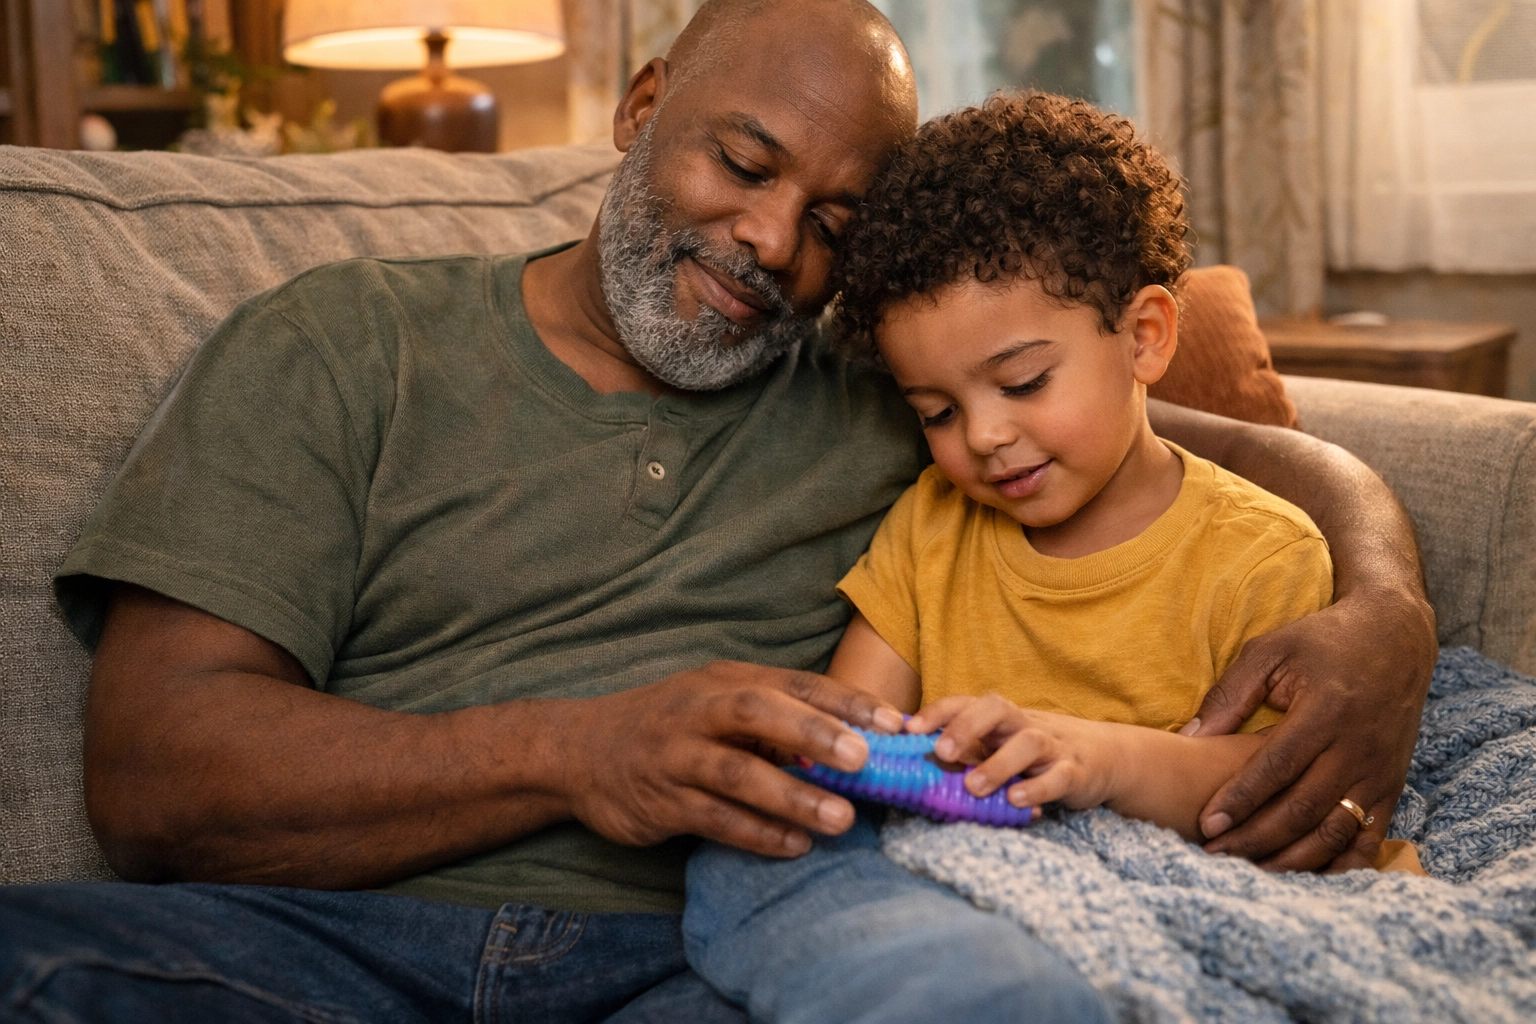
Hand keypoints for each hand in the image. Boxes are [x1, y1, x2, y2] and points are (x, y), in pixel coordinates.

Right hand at [558, 661, 904, 857]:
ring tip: (840, 819)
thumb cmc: (668, 725)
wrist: (579, 751)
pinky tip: (794, 846)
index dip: (845, 700)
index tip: (894, 722)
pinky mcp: (659, 801)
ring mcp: (676, 756)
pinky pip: (714, 818)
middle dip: (814, 733)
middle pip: (760, 712)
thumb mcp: (714, 701)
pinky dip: (756, 833)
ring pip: (738, 773)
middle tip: (863, 758)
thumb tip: (855, 737)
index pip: (792, 683)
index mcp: (723, 680)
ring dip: (792, 796)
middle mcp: (699, 711)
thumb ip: (774, 715)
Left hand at [909, 695, 1115, 811]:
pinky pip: (1058, 776)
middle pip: (997, 708)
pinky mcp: (1075, 772)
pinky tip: (1015, 801)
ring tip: (973, 787)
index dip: (938, 712)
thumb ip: (967, 754)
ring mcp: (1053, 746)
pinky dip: (1037, 788)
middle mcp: (1025, 724)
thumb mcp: (1001, 748)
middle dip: (966, 726)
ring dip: (998, 764)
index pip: (967, 702)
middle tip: (941, 752)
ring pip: (1028, 742)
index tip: (909, 730)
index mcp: (1001, 718)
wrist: (1105, 757)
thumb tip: (916, 767)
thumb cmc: (1036, 756)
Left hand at [1190, 589, 1434, 870]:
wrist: (1396, 637)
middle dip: (1256, 838)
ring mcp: (1379, 772)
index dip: (1241, 799)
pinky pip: (1368, 837)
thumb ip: (1229, 695)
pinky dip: (1340, 864)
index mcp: (1325, 713)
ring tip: (1251, 871)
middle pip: (1303, 809)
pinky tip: (1307, 877)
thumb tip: (1189, 739)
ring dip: (1292, 859)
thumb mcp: (1270, 651)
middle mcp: (1356, 749)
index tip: (1207, 824)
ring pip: (1335, 832)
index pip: (1277, 767)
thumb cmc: (1323, 641)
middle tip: (1215, 855)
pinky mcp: (1393, 786)